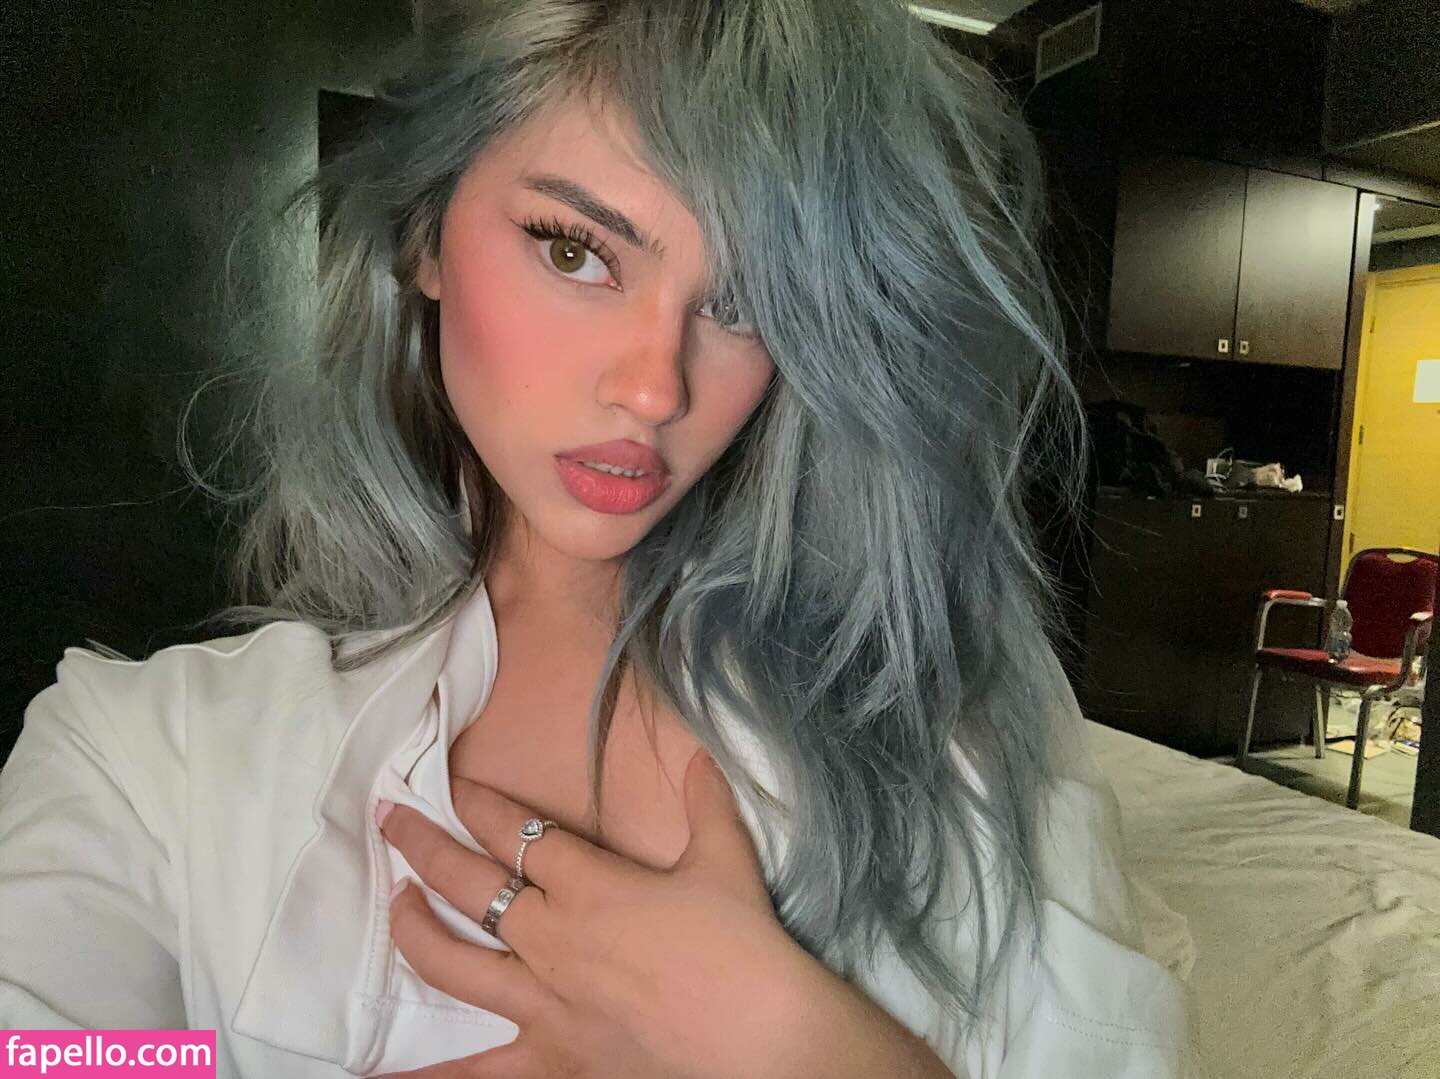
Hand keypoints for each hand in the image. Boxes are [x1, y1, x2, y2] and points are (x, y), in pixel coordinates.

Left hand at [369, 749, 811, 1078]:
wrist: (760, 1037)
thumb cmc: (743, 947)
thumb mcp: (727, 862)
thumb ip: (706, 803)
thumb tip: (699, 755)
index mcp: (588, 884)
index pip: (516, 830)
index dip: (478, 801)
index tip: (450, 781)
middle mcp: (550, 937)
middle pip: (466, 882)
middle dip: (422, 843)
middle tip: (390, 818)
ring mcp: (542, 1001)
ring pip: (451, 962)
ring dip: (413, 928)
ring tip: (397, 902)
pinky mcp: (549, 1059)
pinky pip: (473, 1072)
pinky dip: (422, 1075)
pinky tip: (374, 1073)